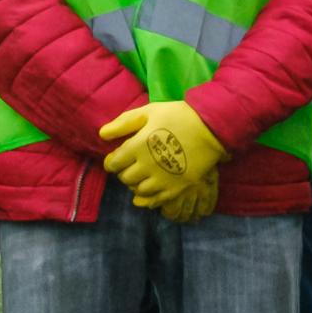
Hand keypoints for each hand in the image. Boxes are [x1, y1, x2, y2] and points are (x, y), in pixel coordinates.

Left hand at [98, 96, 227, 218]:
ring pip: (138, 191)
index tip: (116, 159)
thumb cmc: (177, 115)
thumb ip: (124, 123)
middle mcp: (147, 166)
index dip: (112, 162)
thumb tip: (101, 134)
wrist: (210, 128)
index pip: (113, 163)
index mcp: (137, 146)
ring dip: (136, 185)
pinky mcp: (177, 188)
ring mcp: (162, 179)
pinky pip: (155, 200)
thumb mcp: (148, 112)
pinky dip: (149, 197)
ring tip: (142, 176)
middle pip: (125, 178)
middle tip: (130, 166)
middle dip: (124, 172)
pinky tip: (152, 188)